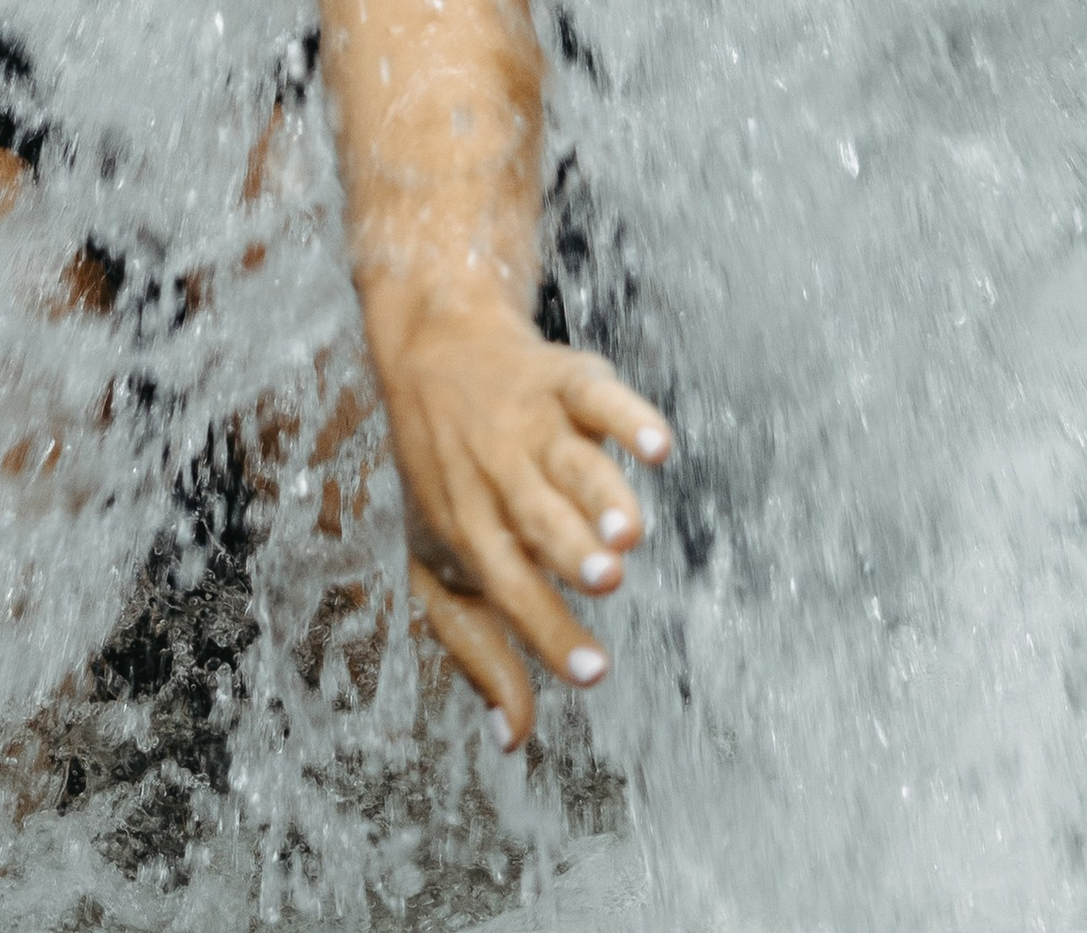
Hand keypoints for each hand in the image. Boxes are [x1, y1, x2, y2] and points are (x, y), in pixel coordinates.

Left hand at [365, 292, 671, 747]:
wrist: (431, 348)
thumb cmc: (443, 475)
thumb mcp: (439, 563)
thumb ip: (477, 649)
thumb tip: (511, 739)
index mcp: (467, 523)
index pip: (506, 584)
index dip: (547, 629)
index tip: (594, 672)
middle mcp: (495, 472)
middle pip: (532, 514)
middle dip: (568, 548)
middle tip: (605, 579)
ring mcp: (529, 422)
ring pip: (566, 459)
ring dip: (598, 491)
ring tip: (627, 528)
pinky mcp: (561, 378)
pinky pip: (593, 393)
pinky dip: (625, 414)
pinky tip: (655, 445)